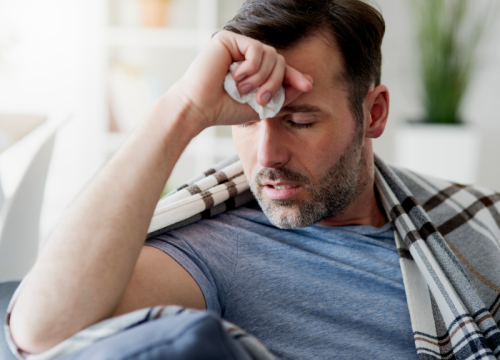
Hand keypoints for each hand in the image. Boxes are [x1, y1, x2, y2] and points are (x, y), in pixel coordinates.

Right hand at [170, 30, 312, 130]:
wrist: (200, 108)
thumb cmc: (225, 109)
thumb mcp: (261, 106)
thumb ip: (283, 94)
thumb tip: (307, 82)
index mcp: (252, 69)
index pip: (280, 67)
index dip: (294, 75)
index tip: (307, 86)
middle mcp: (245, 56)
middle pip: (278, 60)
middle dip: (275, 82)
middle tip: (261, 99)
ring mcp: (237, 46)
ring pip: (271, 55)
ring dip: (261, 78)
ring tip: (244, 90)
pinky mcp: (228, 40)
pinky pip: (256, 49)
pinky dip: (252, 68)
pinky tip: (237, 78)